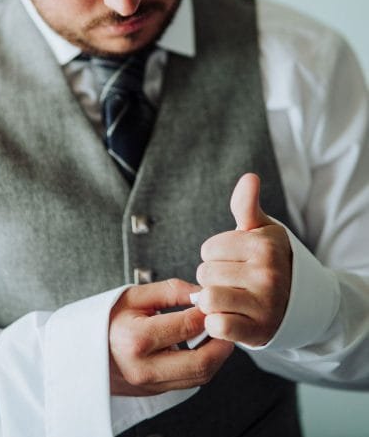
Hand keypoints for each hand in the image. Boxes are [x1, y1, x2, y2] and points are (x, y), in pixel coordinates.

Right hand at [109, 278, 233, 395]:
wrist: (81, 350)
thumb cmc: (107, 318)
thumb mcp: (133, 295)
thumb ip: (170, 291)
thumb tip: (202, 293)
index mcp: (136, 338)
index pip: (187, 326)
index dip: (207, 311)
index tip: (215, 299)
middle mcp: (143, 367)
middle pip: (200, 362)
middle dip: (223, 341)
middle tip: (229, 322)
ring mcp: (149, 384)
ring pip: (199, 377)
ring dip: (217, 356)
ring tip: (220, 333)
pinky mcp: (154, 392)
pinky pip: (189, 382)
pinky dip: (204, 365)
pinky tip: (204, 346)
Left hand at [196, 173, 291, 346]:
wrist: (301, 302)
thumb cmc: (272, 260)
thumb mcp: (262, 230)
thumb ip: (247, 205)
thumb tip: (249, 177)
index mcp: (264, 246)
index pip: (209, 248)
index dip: (215, 254)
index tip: (232, 260)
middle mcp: (267, 274)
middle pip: (205, 273)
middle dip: (212, 277)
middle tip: (230, 281)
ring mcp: (264, 305)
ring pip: (208, 298)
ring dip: (211, 300)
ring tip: (226, 297)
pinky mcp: (258, 331)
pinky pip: (218, 326)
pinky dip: (216, 323)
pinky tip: (228, 316)